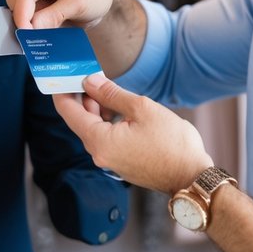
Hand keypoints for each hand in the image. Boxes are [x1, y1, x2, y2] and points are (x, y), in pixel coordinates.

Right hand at [6, 0, 121, 29]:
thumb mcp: (79, 4)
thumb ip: (54, 16)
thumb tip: (31, 29)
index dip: (22, 17)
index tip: (27, 36)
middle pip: (15, 1)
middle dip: (24, 20)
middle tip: (38, 37)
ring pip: (15, 8)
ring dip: (27, 22)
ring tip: (46, 31)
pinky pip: (22, 12)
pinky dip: (30, 23)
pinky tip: (43, 29)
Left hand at [54, 73, 212, 192]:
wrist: (191, 176)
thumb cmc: (172, 144)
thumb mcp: (141, 108)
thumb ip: (111, 94)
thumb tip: (90, 81)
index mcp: (100, 141)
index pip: (68, 113)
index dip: (62, 91)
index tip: (62, 75)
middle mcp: (99, 154)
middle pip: (80, 121)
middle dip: (82, 97)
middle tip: (87, 74)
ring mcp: (110, 161)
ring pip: (94, 129)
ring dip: (96, 109)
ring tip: (106, 88)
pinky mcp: (121, 163)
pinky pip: (105, 139)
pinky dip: (106, 122)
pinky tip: (117, 108)